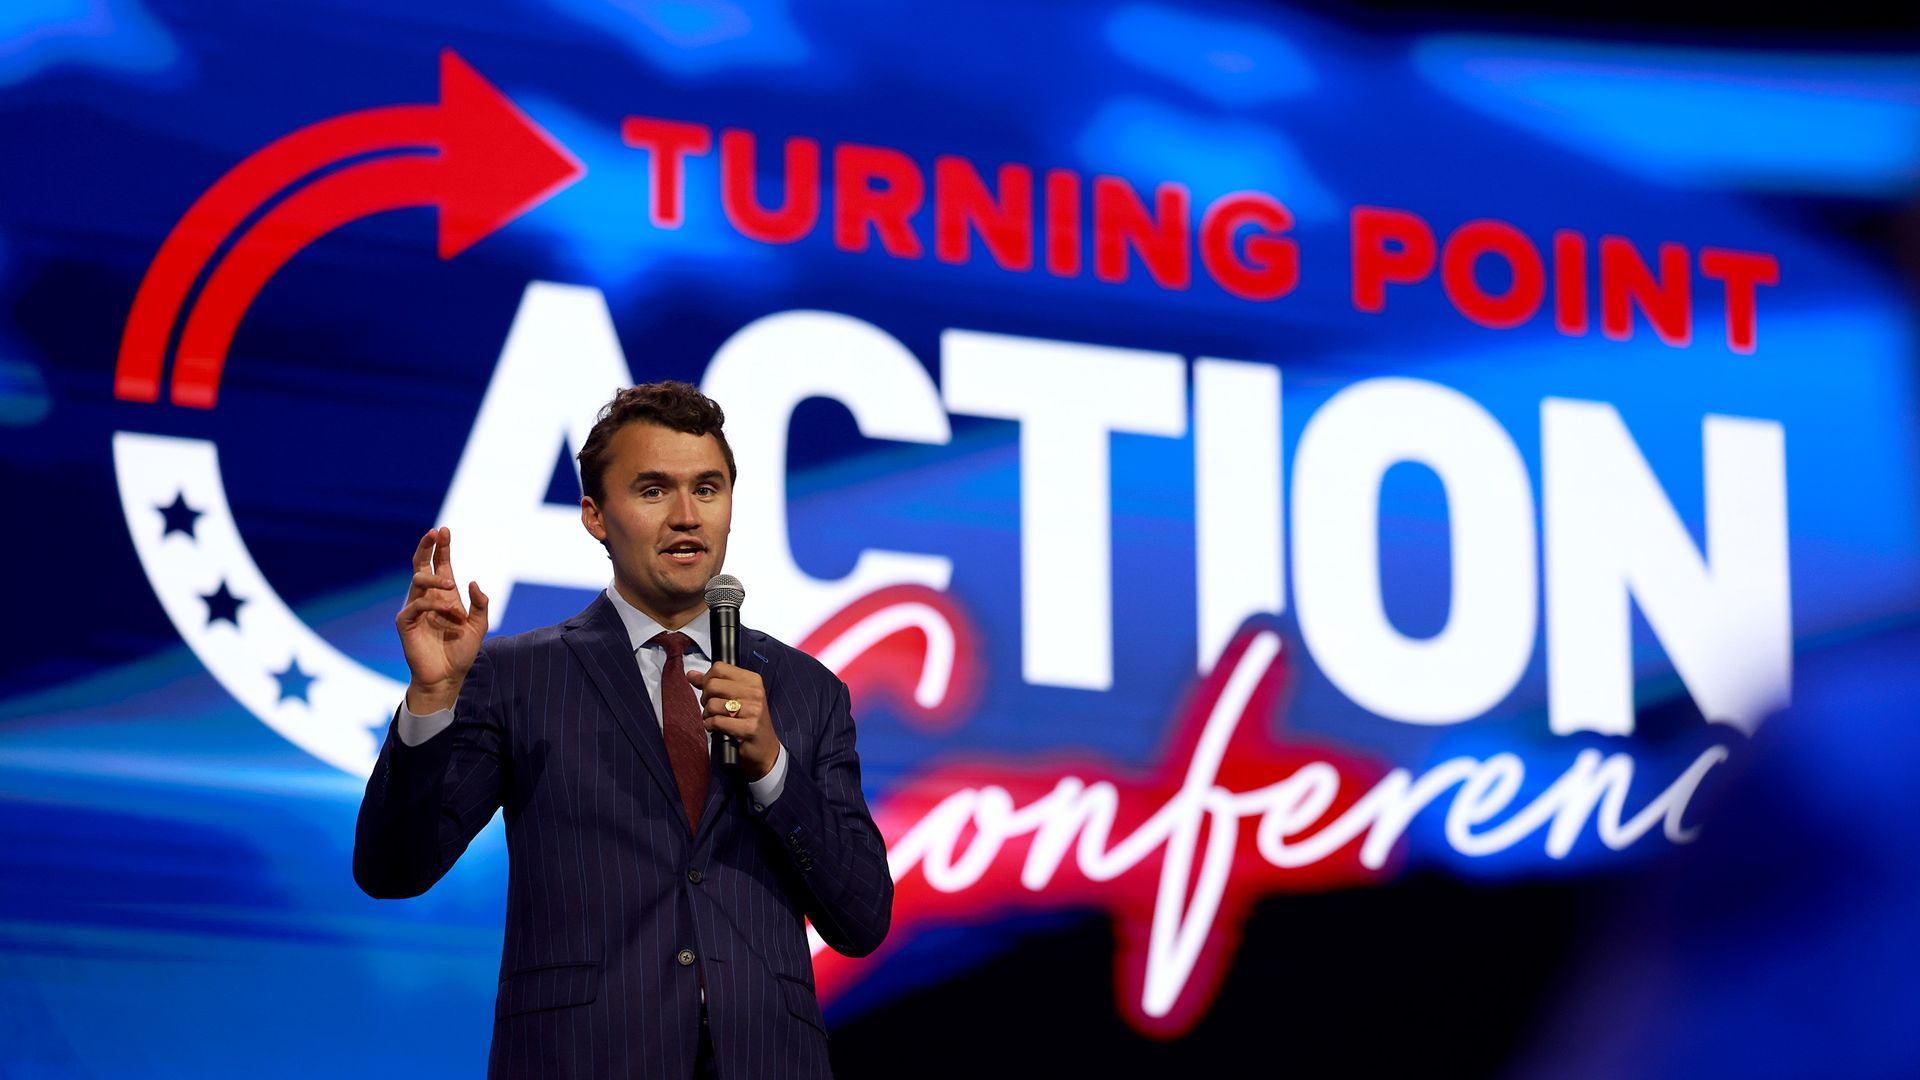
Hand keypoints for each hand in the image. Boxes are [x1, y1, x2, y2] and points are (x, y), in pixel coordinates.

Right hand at [396, 526, 488, 713]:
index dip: (442, 548)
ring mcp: (415, 608)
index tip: (444, 531)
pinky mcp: (405, 622)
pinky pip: (415, 605)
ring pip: (418, 581)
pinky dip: (432, 604)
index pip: (440, 565)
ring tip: (451, 588)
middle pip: (422, 565)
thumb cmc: (462, 651)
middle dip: (427, 547)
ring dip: (436, 580)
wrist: (448, 676)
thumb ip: (481, 604)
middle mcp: (428, 597)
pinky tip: (447, 612)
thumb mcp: (480, 626)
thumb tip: (473, 582)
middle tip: (435, 533)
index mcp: (444, 594)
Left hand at [688, 662, 779, 779]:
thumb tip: (691, 674)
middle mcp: (755, 692)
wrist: (765, 749)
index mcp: (753, 680)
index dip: (707, 680)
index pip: (719, 668)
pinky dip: (710, 726)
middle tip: (712, 708)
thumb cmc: (748, 722)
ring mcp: (753, 710)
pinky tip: (716, 728)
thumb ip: (712, 684)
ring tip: (715, 720)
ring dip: (707, 715)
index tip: (711, 692)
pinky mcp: (748, 728)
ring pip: (712, 704)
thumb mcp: (735, 698)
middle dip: (705, 698)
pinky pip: (716, 721)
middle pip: (713, 685)